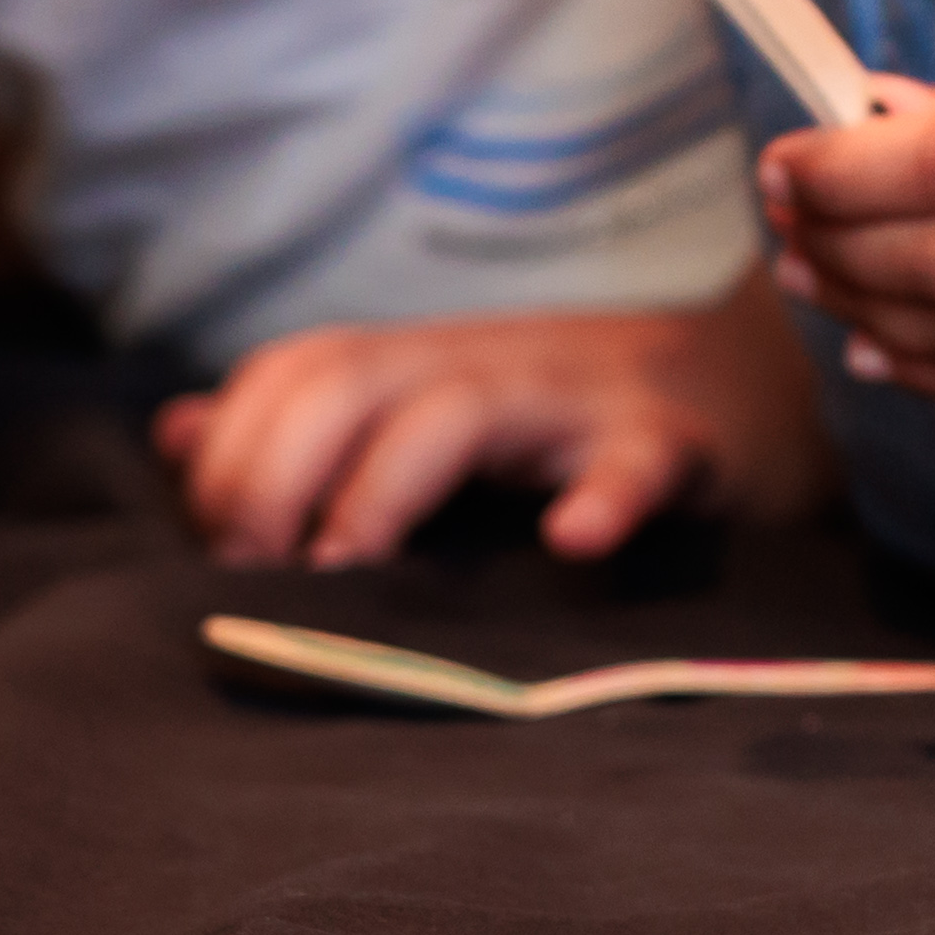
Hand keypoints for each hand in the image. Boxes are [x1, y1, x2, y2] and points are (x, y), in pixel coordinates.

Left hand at [156, 291, 833, 565]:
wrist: (760, 384)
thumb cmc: (569, 418)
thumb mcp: (432, 405)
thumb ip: (307, 424)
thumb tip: (174, 433)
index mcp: (418, 362)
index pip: (290, 372)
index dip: (231, 453)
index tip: (222, 550)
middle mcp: (482, 365)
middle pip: (344, 380)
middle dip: (275, 470)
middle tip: (261, 572)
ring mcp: (578, 400)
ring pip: (458, 413)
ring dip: (383, 487)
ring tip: (349, 564)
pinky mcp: (674, 444)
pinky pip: (635, 462)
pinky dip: (603, 498)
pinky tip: (571, 544)